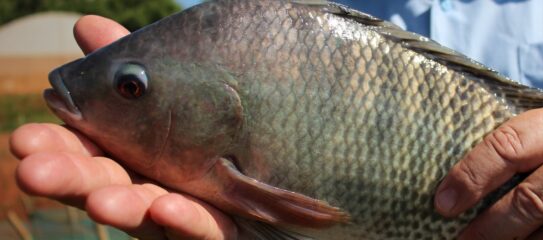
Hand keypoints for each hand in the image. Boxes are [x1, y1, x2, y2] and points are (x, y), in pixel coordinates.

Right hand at [11, 16, 236, 239]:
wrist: (287, 174)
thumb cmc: (220, 131)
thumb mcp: (180, 93)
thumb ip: (136, 66)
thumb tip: (86, 26)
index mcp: (136, 152)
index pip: (87, 150)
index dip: (57, 147)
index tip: (23, 141)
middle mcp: (154, 184)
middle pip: (107, 184)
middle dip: (73, 179)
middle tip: (35, 172)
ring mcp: (187, 212)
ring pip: (148, 212)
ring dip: (122, 206)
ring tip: (101, 201)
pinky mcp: (223, 232)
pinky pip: (206, 229)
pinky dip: (185, 220)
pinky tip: (167, 207)